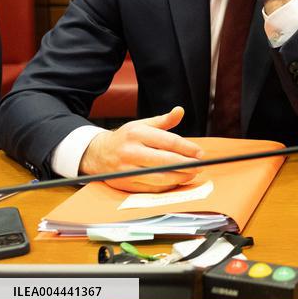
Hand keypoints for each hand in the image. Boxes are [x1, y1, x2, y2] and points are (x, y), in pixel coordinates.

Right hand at [80, 107, 204, 192]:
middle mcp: (131, 151)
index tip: (200, 153)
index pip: (169, 142)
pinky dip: (167, 186)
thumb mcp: (142, 125)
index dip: (188, 148)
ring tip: (191, 174)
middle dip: (187, 164)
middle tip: (200, 165)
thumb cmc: (125, 138)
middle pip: (166, 161)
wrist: (97, 154)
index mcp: (137, 134)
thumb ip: (163, 120)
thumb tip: (180, 111)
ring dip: (180, 177)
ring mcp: (127, 169)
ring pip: (160, 177)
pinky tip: (177, 181)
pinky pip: (151, 188)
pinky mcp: (125, 184)